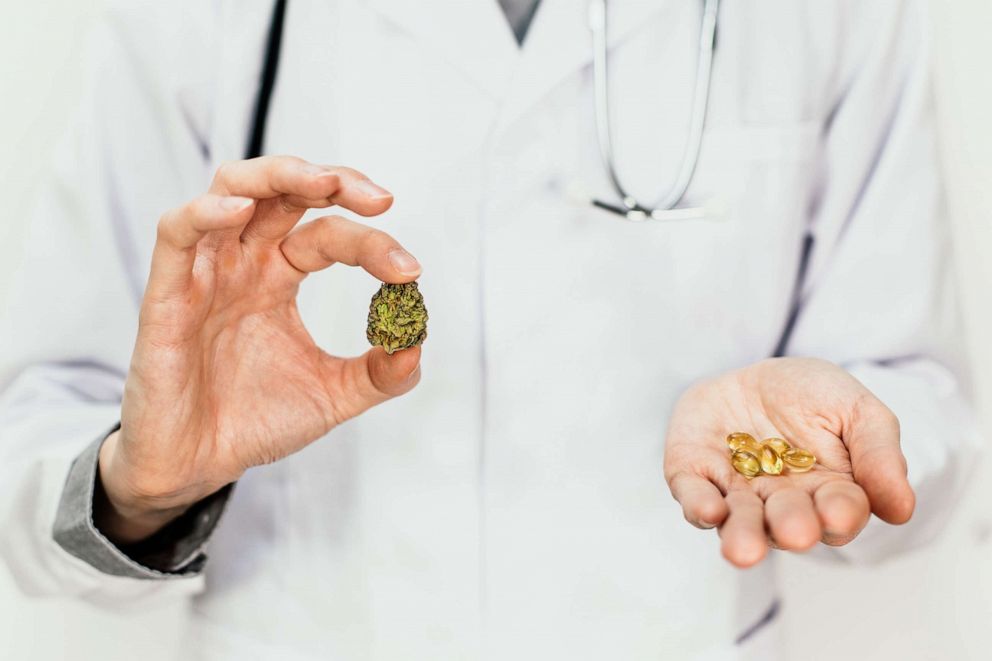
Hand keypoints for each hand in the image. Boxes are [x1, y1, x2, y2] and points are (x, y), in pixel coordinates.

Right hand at [96, 156, 423, 542]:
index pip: (328, 234)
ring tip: (325, 183)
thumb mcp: (332, 396)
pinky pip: (177, 233)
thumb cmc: (254, 422)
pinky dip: (207, 212)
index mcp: (278, 276)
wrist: (198, 466)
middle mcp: (244, 263)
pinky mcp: (167, 292)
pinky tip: (242, 211)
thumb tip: (417, 345)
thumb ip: (379, 374)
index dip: (372, 243)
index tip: (410, 271)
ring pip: (230, 188)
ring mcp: (206, 272)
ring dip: (278, 174)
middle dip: (334, 182)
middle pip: (284, 191)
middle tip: (380, 200)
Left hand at [663, 357, 914, 566]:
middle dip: (790, 527)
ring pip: (739, 522)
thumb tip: (902, 510)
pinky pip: (695, 496)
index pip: (839, 512)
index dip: (839, 514)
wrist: (751, 375)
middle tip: (795, 533)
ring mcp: (736, 494)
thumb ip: (879, 453)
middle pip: (787, 524)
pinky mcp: (693, 477)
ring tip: (744, 551)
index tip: (839, 513)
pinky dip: (700, 506)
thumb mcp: (855, 409)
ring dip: (742, 535)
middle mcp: (781, 503)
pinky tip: (709, 511)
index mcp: (828, 492)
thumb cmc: (811, 396)